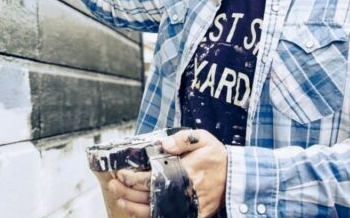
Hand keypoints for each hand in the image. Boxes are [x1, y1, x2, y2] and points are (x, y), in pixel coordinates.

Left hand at [107, 129, 227, 217]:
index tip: (120, 173)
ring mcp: (187, 205)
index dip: (132, 178)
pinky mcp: (193, 214)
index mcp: (184, 172)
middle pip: (149, 196)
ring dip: (135, 207)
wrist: (237, 177)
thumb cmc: (217, 156)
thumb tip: (163, 143)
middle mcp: (183, 191)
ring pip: (156, 211)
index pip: (151, 179)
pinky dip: (152, 217)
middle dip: (127, 192)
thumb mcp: (203, 139)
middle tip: (113, 185)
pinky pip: (169, 217)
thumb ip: (183, 140)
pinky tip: (140, 214)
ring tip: (120, 201)